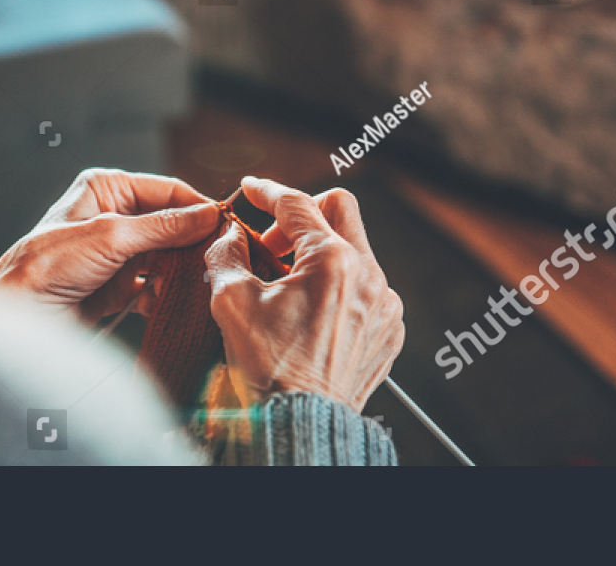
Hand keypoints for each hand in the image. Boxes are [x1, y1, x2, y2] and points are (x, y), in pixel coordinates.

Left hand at [0, 169, 219, 323]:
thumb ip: (163, 226)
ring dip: (184, 271)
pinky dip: (168, 293)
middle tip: (220, 259)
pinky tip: (178, 302)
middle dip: (194, 243)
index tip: (227, 225)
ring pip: (167, 256)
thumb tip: (208, 216)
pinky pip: (156, 284)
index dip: (198, 208)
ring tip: (203, 283)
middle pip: (172, 225)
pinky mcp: (119, 284)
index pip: (168, 191)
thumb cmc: (47, 265)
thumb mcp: (110, 236)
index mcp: (108, 188)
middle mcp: (115, 215)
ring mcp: (118, 252)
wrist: (20, 315)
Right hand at [205, 176, 404, 413]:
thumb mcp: (231, 302)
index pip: (297, 204)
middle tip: (273, 241)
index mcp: (333, 261)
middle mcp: (369, 275)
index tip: (251, 190)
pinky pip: (367, 288)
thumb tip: (230, 236)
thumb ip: (226, 254)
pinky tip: (311, 312)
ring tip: (288, 285)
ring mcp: (385, 303)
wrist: (302, 425)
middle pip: (339, 209)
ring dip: (320, 254)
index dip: (267, 191)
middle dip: (302, 214)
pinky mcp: (389, 329)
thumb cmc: (270, 369)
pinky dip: (339, 288)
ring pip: (355, 251)